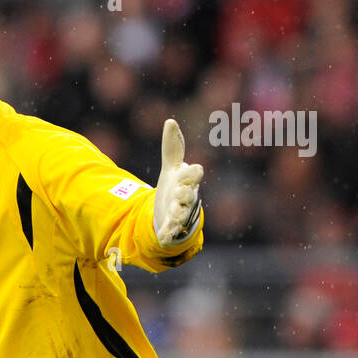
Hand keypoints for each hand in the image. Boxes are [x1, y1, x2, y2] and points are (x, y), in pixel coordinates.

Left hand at [153, 118, 203, 245]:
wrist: (173, 212)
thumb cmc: (176, 187)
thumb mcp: (172, 168)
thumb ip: (172, 148)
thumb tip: (169, 121)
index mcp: (188, 181)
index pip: (194, 174)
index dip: (193, 172)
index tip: (193, 169)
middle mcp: (188, 197)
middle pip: (189, 194)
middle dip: (185, 193)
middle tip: (179, 193)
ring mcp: (182, 213)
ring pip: (182, 214)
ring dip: (177, 214)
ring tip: (171, 216)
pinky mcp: (173, 227)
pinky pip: (172, 231)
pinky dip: (168, 234)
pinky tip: (163, 236)